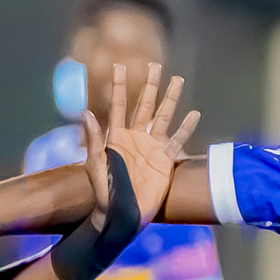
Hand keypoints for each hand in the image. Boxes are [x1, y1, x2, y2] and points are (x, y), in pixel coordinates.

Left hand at [83, 61, 198, 225]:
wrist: (121, 215)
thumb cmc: (104, 192)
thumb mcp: (95, 165)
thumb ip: (93, 140)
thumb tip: (85, 112)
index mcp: (116, 137)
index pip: (118, 106)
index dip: (119, 86)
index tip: (119, 66)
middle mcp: (136, 138)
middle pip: (145, 105)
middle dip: (150, 85)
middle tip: (155, 65)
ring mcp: (152, 148)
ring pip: (164, 117)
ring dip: (170, 99)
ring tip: (178, 80)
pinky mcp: (165, 161)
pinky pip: (178, 141)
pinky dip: (186, 128)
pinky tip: (194, 114)